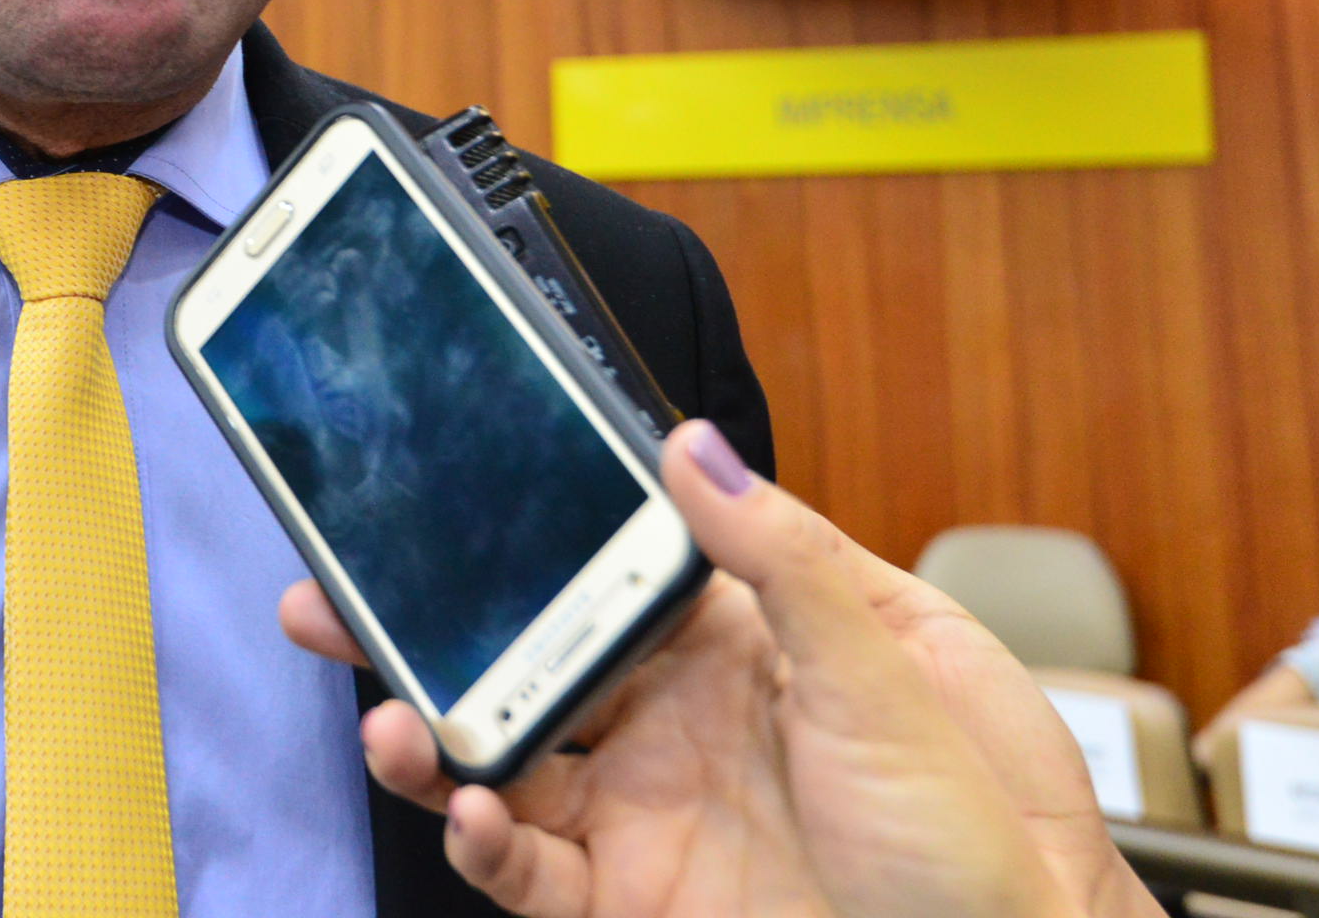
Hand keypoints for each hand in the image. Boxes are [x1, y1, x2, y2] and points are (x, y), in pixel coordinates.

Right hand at [281, 421, 1156, 917]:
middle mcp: (671, 719)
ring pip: (500, 758)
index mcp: (736, 640)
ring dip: (428, 736)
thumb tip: (696, 446)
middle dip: (415, 628)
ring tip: (385, 721)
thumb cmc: (993, 834)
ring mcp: (645, 813)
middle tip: (324, 602)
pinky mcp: (632, 900)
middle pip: (518, 656)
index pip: (597, 565)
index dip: (514, 533)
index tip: (430, 496)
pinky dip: (480, 842)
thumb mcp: (901, 677)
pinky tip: (465, 812)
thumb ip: (787, 562)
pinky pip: (530, 870)